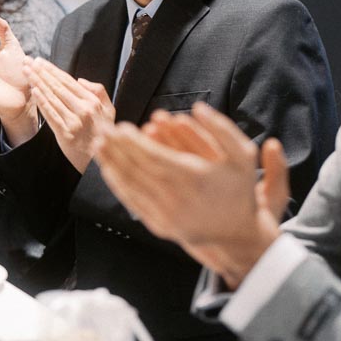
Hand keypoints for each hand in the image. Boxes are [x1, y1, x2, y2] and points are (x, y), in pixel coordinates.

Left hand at [26, 57, 114, 173]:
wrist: (98, 158)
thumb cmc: (102, 132)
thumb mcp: (109, 110)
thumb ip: (98, 91)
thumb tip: (79, 80)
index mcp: (92, 101)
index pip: (68, 81)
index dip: (52, 70)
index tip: (40, 62)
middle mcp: (84, 109)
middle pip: (58, 87)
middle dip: (41, 72)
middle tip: (27, 62)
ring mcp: (74, 121)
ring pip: (52, 98)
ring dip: (37, 83)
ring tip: (26, 72)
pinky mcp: (65, 133)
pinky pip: (51, 114)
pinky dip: (42, 102)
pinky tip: (34, 91)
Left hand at [95, 103, 285, 285]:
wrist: (238, 233)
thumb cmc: (239, 189)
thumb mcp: (243, 155)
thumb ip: (222, 129)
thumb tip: (197, 107)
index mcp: (194, 178)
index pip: (155, 156)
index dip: (134, 142)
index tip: (120, 126)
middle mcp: (177, 198)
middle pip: (138, 169)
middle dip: (117, 149)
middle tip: (101, 130)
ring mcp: (166, 215)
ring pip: (131, 186)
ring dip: (111, 164)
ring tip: (98, 146)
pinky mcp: (159, 226)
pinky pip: (132, 202)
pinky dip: (118, 185)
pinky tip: (108, 170)